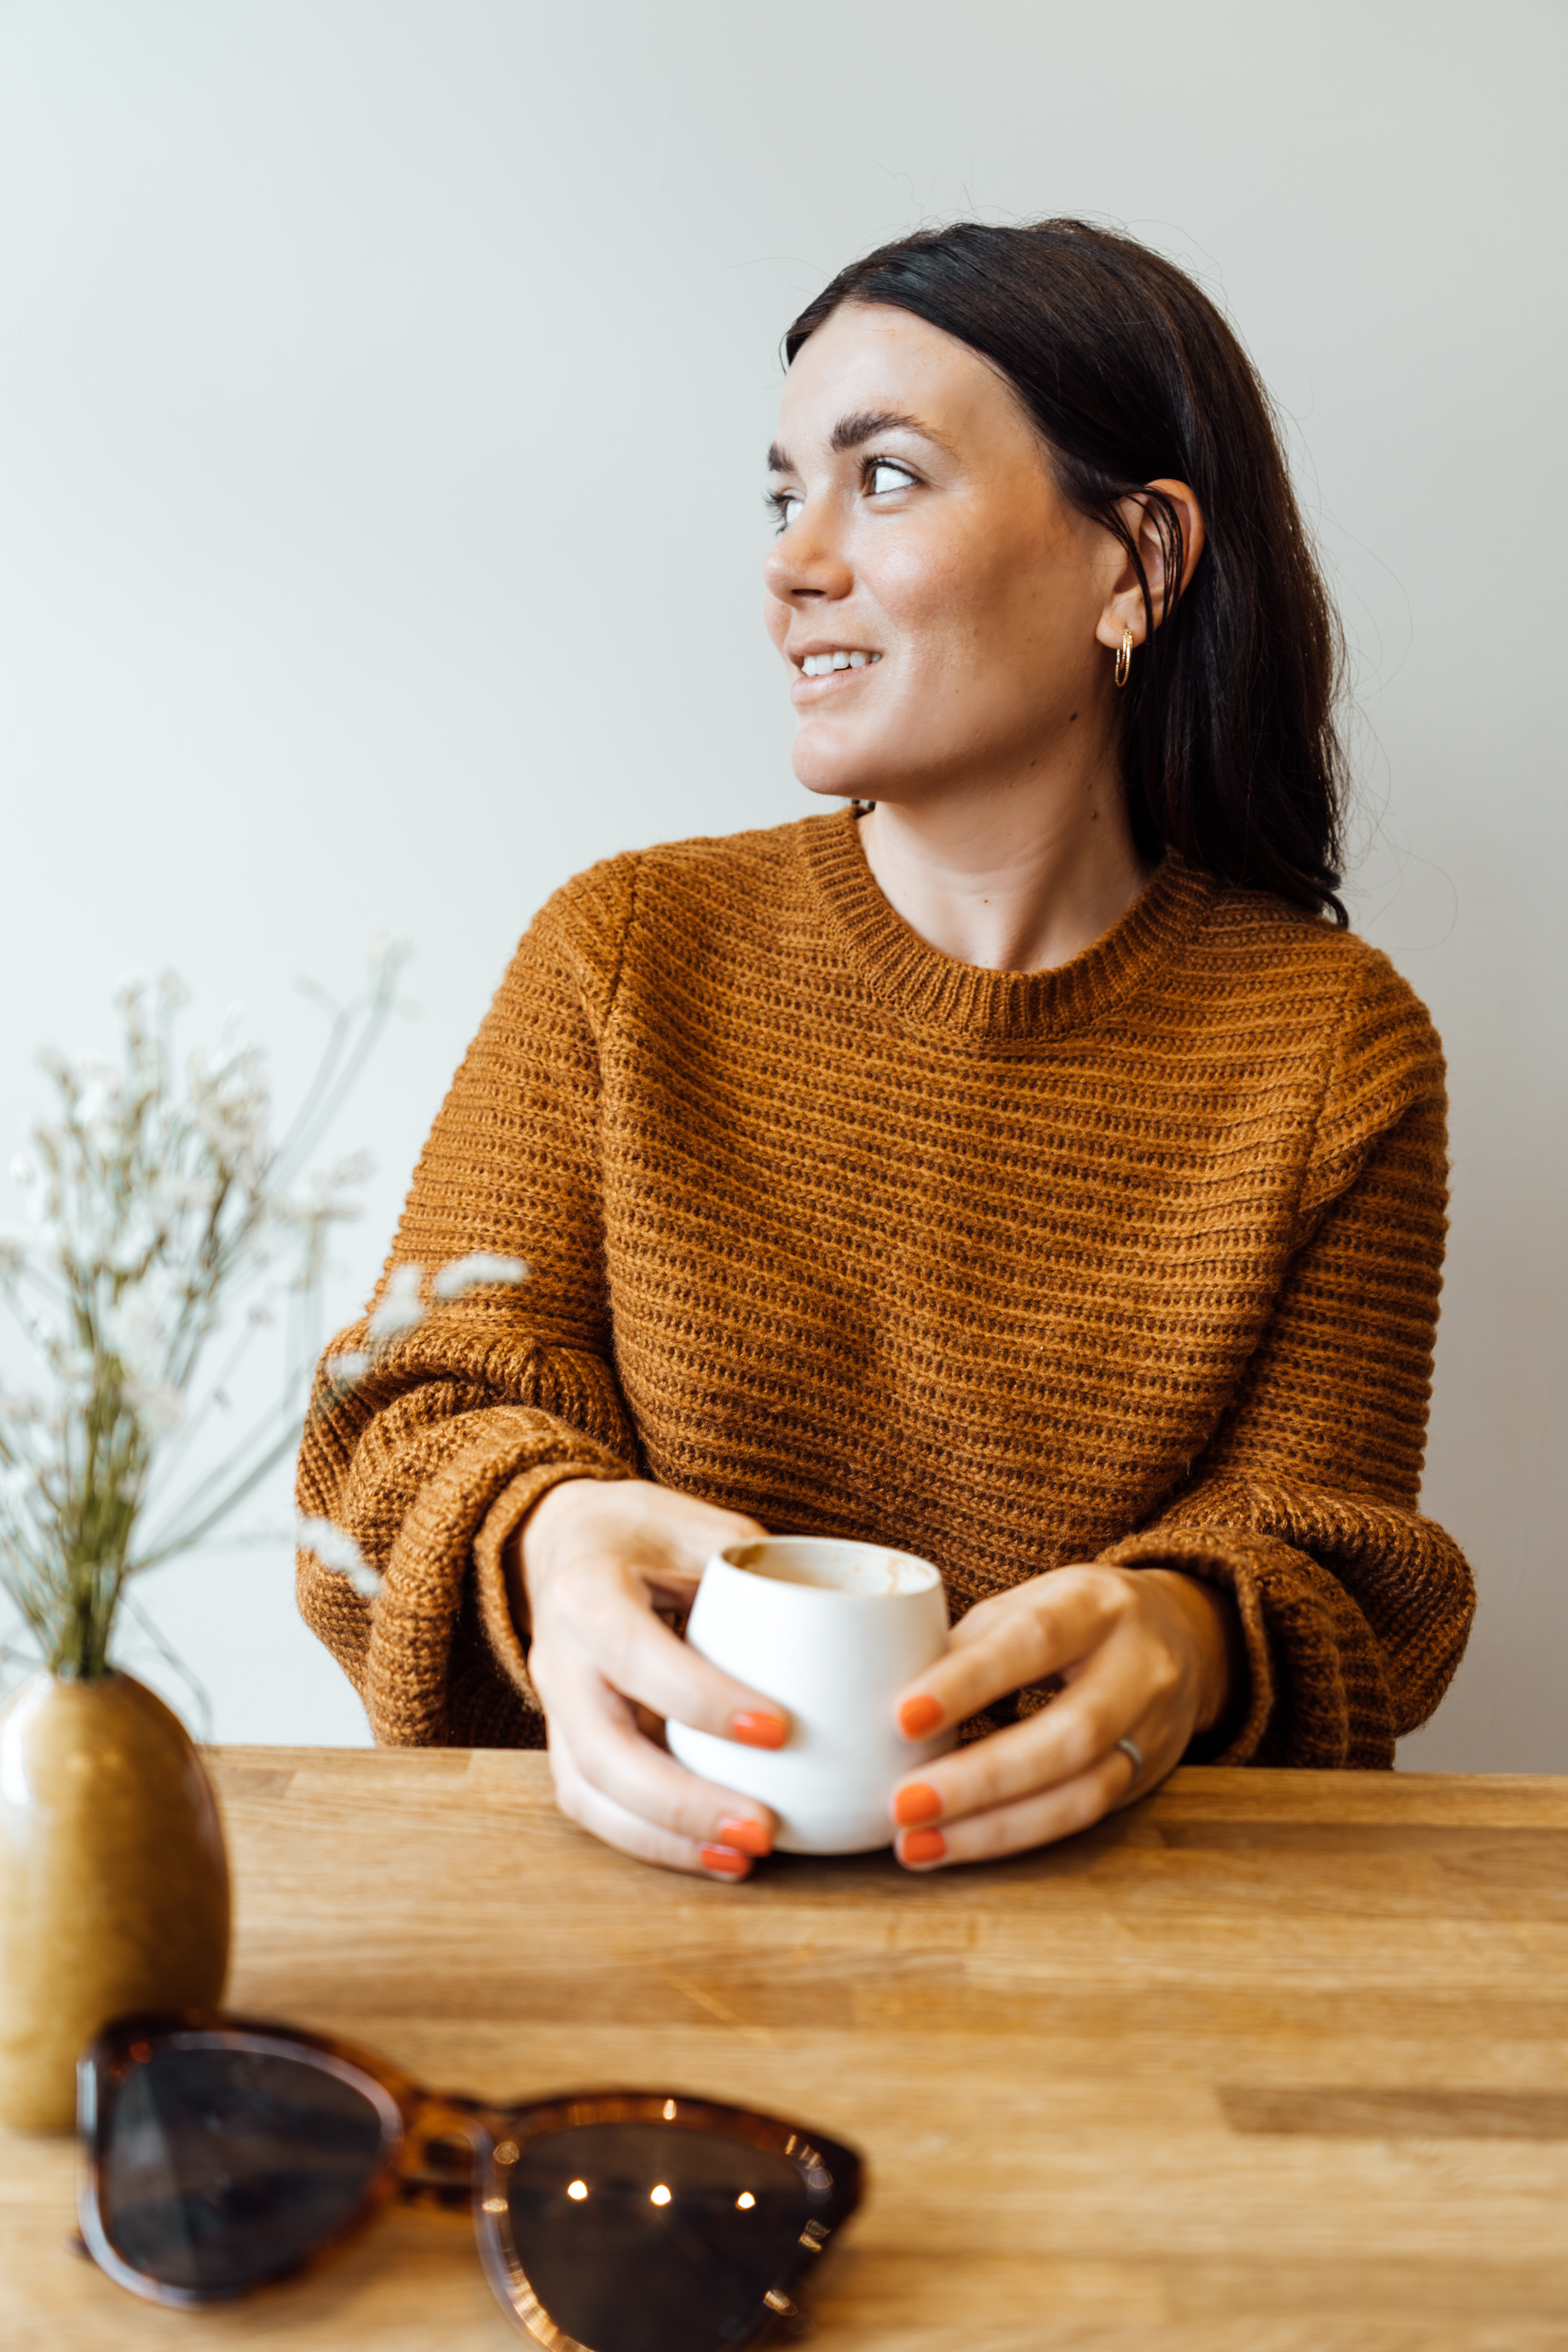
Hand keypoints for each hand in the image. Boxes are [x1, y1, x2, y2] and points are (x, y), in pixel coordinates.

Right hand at [513, 1479, 787, 1881]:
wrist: (569, 1543)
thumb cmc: (649, 1533)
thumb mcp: (702, 1529)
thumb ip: (758, 1578)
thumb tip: (842, 1633)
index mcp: (587, 1590)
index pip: (633, 1652)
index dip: (700, 1697)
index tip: (778, 1730)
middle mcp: (557, 1656)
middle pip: (601, 1749)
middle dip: (682, 1801)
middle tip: (763, 1829)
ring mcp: (554, 1708)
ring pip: (589, 1792)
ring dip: (666, 1839)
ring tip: (743, 1858)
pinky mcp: (566, 1744)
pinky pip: (595, 1807)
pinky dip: (653, 1843)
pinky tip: (718, 1857)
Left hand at [887, 1565, 1240, 1870]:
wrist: (1184, 1637)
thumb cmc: (1076, 1617)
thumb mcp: (1030, 1602)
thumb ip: (968, 1643)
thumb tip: (886, 1695)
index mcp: (1096, 1606)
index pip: (1034, 1641)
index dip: (969, 1681)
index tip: (902, 1717)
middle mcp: (1137, 1669)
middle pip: (1067, 1735)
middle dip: (979, 1779)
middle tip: (903, 1805)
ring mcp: (1150, 1732)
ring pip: (1080, 1794)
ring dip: (992, 1829)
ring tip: (917, 1843)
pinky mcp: (1146, 1780)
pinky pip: (1082, 1818)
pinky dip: (1013, 1836)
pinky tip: (957, 1844)